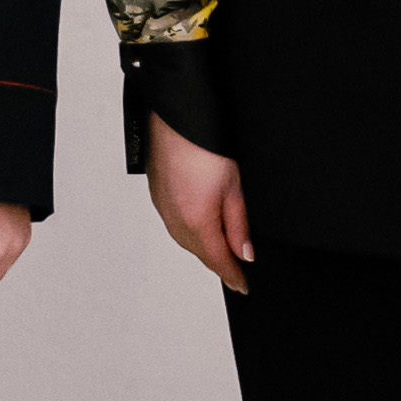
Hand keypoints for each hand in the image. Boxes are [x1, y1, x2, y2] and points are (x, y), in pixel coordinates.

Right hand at [147, 124, 253, 294]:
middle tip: (236, 271)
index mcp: (196, 220)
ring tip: (221, 249)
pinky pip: (174, 222)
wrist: (177, 114)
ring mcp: (162, 205)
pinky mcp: (157, 192)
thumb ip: (238, 224)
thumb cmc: (206, 143)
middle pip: (200, 251)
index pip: (217, 260)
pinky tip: (200, 224)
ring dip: (203, 246)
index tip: (243, 286)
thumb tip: (244, 253)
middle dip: (218, 262)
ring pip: (185, 238)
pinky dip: (189, 230)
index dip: (232, 276)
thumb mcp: (234, 186)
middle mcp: (174, 218)